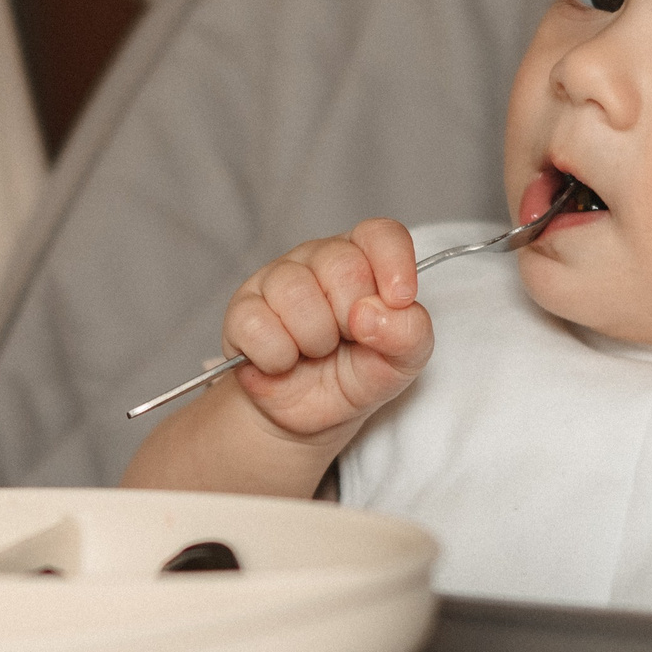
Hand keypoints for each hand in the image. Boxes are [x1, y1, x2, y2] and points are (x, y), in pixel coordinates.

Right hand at [222, 219, 432, 440]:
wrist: (311, 417)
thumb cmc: (358, 374)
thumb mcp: (402, 362)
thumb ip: (410, 333)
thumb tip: (371, 314)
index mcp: (364, 258)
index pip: (380, 234)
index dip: (393, 264)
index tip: (399, 301)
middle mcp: (319, 259)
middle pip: (342, 265)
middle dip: (352, 318)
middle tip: (347, 339)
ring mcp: (275, 280)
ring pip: (296, 293)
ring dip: (315, 340)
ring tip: (315, 351)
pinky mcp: (241, 312)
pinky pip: (259, 326)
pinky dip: (277, 357)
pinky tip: (283, 361)